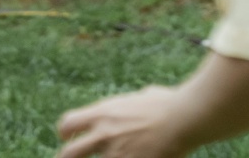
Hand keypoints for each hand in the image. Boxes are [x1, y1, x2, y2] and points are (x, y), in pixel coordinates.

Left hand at [56, 86, 188, 157]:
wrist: (183, 119)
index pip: (68, 123)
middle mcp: (104, 134)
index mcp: (104, 113)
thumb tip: (140, 102)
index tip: (67, 137)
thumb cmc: (169, 103)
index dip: (64, 132)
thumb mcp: (144, 96)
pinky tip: (138, 156)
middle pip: (68, 154)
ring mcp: (115, 154)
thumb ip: (133, 104)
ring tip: (118, 153)